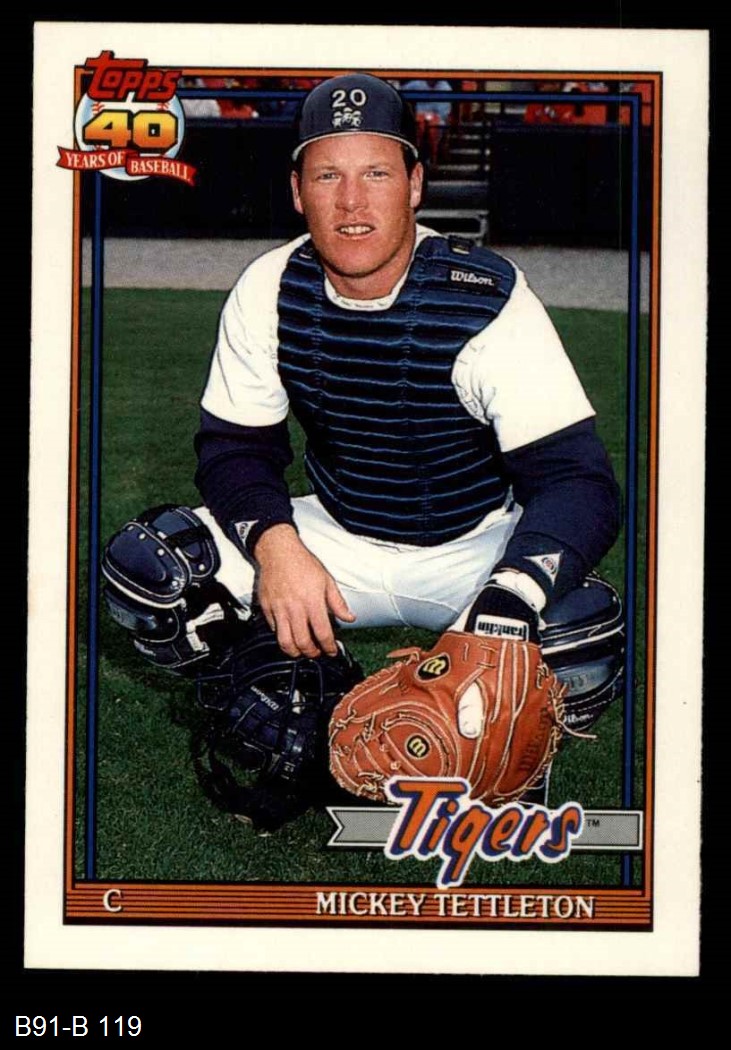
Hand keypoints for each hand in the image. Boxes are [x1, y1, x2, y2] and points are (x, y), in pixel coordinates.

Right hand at [253, 524, 355, 657]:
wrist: (278, 551)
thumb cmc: (302, 563)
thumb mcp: (326, 580)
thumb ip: (338, 602)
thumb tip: (349, 617)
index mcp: (312, 602)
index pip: (323, 633)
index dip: (329, 647)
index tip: (332, 651)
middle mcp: (295, 608)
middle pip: (303, 642)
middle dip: (312, 653)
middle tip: (317, 653)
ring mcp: (279, 610)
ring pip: (285, 642)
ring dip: (295, 652)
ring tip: (301, 651)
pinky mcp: (267, 608)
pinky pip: (273, 630)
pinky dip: (282, 637)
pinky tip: (289, 634)